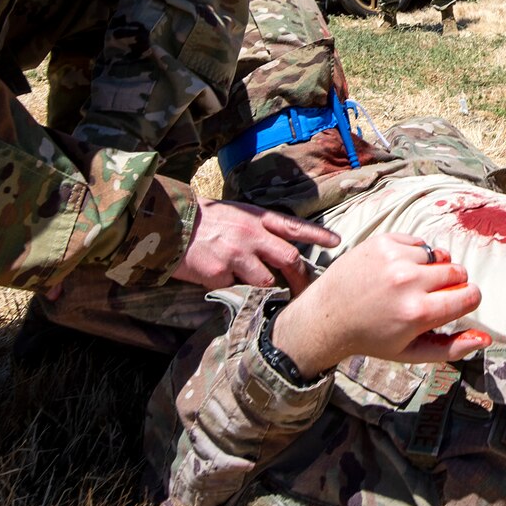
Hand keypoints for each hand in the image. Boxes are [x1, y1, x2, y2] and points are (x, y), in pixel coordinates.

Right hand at [171, 200, 338, 291]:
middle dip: (301, 279)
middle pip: (289, 259)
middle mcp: (251, 235)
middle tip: (307, 291)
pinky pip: (234, 287)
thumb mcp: (235, 214)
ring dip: (260, 284)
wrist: (168, 224)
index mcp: (256, 218)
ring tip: (241, 276)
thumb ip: (258, 229)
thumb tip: (278, 250)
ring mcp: (236, 255)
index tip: (337, 241)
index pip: (294, 227)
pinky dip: (228, 285)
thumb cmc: (203, 220)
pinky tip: (213, 274)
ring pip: (265, 281)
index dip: (317, 235)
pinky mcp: (220, 273)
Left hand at [270, 234, 489, 372]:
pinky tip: (396, 270)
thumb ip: (452, 348)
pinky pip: (418, 243)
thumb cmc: (372, 337)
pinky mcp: (383, 242)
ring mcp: (394, 258)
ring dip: (429, 269)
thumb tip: (486, 338)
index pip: (470, 295)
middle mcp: (408, 282)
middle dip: (451, 284)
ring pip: (438, 256)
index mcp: (418, 313)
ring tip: (408, 284)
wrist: (327, 315)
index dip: (467, 300)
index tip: (454, 304)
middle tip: (428, 296)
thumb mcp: (411, 352)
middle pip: (458, 272)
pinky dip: (413, 255)